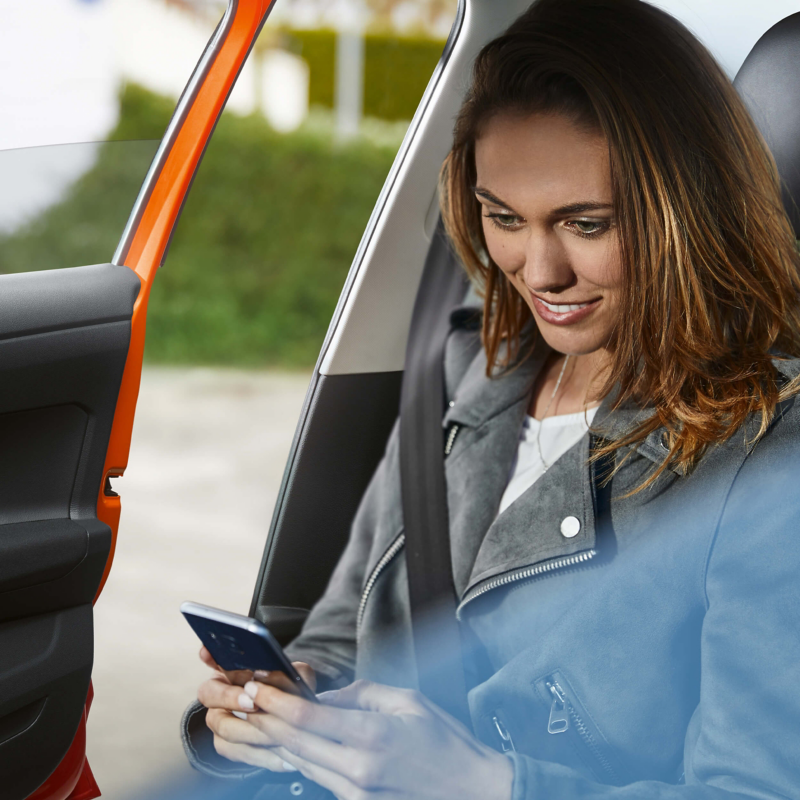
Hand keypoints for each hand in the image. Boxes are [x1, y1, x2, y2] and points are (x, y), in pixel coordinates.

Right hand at [196, 647, 316, 772]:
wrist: (294, 719)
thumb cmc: (292, 691)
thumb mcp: (296, 676)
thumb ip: (291, 672)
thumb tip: (280, 674)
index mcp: (232, 667)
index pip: (213, 657)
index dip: (208, 655)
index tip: (208, 652)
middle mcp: (219, 692)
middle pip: (209, 693)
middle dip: (230, 697)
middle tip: (253, 703)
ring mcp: (219, 719)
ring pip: (222, 726)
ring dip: (248, 731)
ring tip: (274, 735)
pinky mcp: (227, 745)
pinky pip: (235, 751)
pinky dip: (258, 755)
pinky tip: (280, 758)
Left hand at [222, 678, 513, 799]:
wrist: (471, 791)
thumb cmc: (445, 742)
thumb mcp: (408, 701)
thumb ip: (363, 694)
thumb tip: (328, 696)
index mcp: (372, 736)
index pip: (308, 718)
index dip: (275, 701)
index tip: (257, 686)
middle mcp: (358, 769)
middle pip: (293, 742)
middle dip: (263, 719)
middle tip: (243, 699)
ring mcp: (355, 794)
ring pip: (298, 763)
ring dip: (273, 740)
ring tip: (251, 719)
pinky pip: (316, 778)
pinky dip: (297, 758)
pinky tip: (286, 744)